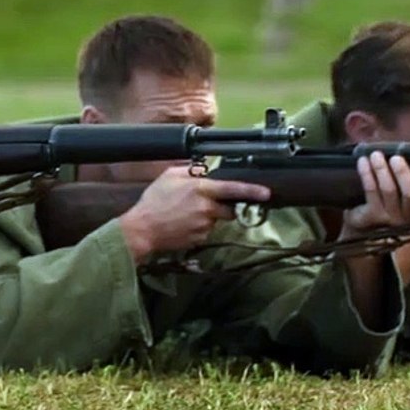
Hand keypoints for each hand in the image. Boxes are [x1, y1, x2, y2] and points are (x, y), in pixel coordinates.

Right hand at [117, 166, 271, 260]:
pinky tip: (182, 225)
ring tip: (184, 215)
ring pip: (216, 221)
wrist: (142, 230)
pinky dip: (198, 229)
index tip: (267, 193)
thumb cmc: (152, 202)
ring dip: (207, 218)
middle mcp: (207, 208)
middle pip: (228, 209)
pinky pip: (206, 232)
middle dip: (221, 207)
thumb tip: (201, 170)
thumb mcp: (168, 176)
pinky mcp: (200, 239)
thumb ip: (188, 171)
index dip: (252, 190)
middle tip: (202, 205)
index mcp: (201, 189)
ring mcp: (204, 225)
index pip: (233, 188)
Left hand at [340, 151, 409, 238]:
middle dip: (403, 172)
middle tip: (396, 158)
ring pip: (389, 189)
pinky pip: (371, 190)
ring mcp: (390, 218)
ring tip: (375, 155)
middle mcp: (408, 216)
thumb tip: (402, 152)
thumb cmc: (381, 206)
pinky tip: (362, 162)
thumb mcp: (398, 197)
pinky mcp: (372, 216)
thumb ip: (405, 182)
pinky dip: (367, 173)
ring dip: (381, 169)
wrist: (358, 229)